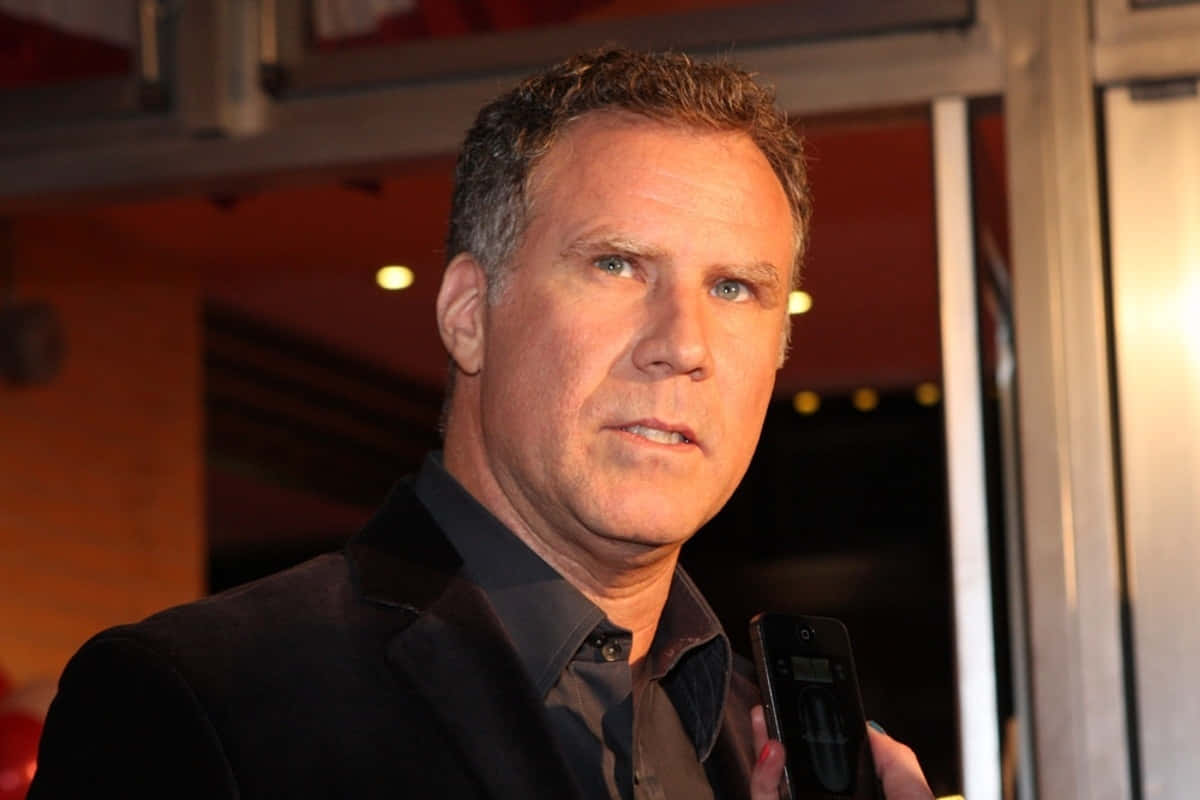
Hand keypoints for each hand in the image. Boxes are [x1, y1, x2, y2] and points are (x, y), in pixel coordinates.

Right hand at [748, 706, 933, 799]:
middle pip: (791, 783)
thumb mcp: (914, 799)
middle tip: (770, 708)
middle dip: (778, 740)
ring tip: (772, 729)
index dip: (812, 743)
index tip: (805, 710)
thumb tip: (871, 731)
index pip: (826, 776)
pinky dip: (763, 780)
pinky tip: (774, 754)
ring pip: (769, 795)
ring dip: (764, 757)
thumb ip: (896, 764)